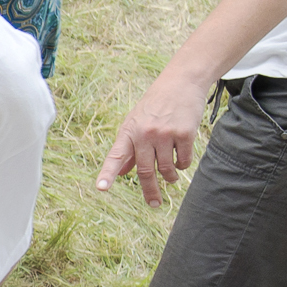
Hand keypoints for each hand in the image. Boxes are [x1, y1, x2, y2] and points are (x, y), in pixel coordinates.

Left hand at [99, 69, 212, 204]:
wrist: (182, 82)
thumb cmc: (156, 105)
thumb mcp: (135, 122)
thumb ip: (129, 149)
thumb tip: (123, 173)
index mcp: (128, 132)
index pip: (115, 156)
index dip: (108, 174)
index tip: (101, 188)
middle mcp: (144, 133)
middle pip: (146, 171)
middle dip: (151, 191)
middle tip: (154, 204)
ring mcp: (165, 134)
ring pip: (166, 169)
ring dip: (170, 176)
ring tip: (171, 176)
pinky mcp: (184, 134)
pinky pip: (183, 162)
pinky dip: (182, 164)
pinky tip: (181, 157)